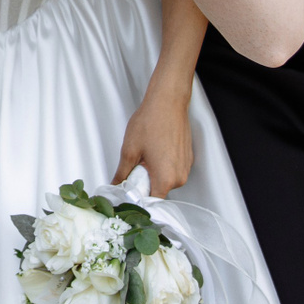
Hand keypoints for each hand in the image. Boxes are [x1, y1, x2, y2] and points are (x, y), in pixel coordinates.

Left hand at [112, 82, 193, 196]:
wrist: (168, 102)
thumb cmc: (150, 122)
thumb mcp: (129, 150)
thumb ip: (122, 173)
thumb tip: (115, 185)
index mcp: (166, 179)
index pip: (152, 202)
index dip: (138, 198)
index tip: (129, 192)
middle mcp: (180, 177)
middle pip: (159, 191)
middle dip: (145, 183)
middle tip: (135, 166)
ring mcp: (186, 167)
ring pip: (166, 180)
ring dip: (154, 173)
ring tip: (146, 155)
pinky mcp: (187, 159)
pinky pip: (173, 170)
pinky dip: (163, 165)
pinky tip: (155, 150)